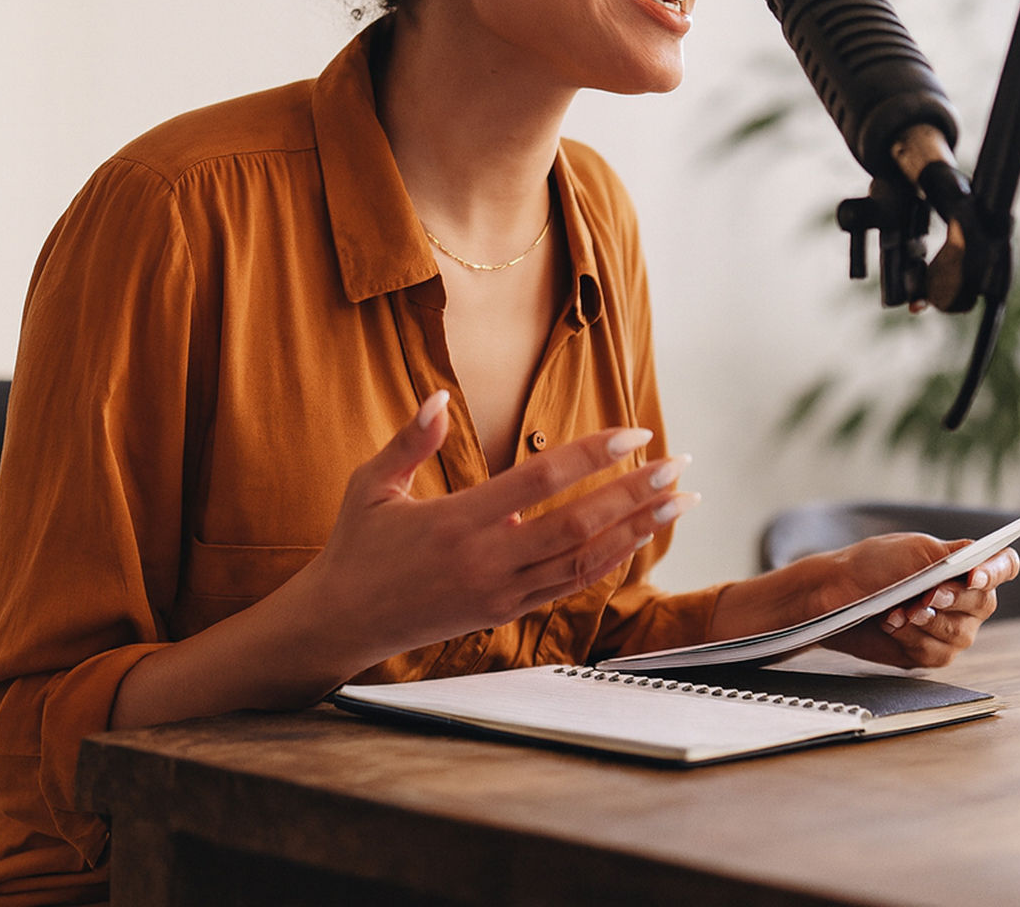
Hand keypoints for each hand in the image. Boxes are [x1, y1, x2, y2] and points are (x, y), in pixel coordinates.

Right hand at [309, 390, 698, 678]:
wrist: (341, 624)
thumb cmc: (356, 548)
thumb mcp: (369, 485)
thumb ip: (409, 441)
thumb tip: (438, 396)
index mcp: (456, 520)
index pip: (541, 480)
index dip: (592, 454)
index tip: (633, 432)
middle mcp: (487, 560)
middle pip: (579, 524)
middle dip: (634, 493)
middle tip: (677, 465)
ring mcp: (500, 592)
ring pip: (585, 561)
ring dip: (637, 529)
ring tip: (678, 502)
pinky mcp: (504, 614)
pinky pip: (568, 586)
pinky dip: (609, 562)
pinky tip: (636, 539)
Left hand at [817, 533, 1019, 667]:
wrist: (835, 593)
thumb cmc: (872, 565)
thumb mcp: (911, 549)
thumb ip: (949, 554)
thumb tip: (980, 559)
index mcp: (964, 565)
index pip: (1003, 565)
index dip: (996, 572)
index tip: (973, 576)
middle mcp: (965, 599)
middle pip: (984, 602)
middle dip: (952, 599)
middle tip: (925, 595)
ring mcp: (951, 628)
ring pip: (960, 633)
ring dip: (925, 621)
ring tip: (896, 611)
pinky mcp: (930, 652)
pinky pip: (937, 653)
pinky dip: (912, 638)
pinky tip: (891, 625)